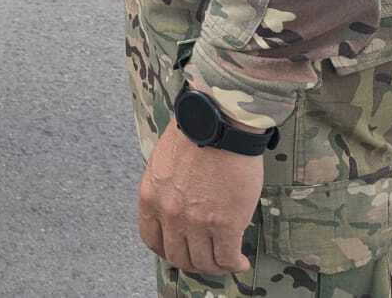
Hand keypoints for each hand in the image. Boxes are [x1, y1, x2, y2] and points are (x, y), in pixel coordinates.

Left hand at [138, 120, 263, 275]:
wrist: (219, 125)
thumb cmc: (194, 135)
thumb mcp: (163, 164)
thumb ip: (165, 190)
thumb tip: (176, 205)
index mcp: (150, 198)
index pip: (152, 239)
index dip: (167, 250)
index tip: (180, 249)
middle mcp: (170, 214)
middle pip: (177, 256)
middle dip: (193, 262)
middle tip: (207, 258)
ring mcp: (197, 222)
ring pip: (203, 262)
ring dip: (215, 266)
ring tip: (226, 259)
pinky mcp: (225, 224)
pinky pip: (227, 258)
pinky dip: (235, 264)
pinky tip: (241, 261)